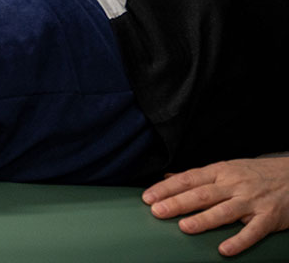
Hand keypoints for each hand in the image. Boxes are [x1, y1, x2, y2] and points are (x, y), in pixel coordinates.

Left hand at [142, 157, 288, 256]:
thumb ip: (198, 176)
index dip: (167, 188)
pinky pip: (253, 231)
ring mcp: (252, 201)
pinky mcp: (270, 217)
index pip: (188, 179)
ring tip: (184, 227)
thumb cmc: (255, 173)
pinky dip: (238, 240)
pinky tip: (224, 250)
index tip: (148, 197)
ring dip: (203, 219)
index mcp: (220, 171)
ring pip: (224, 211)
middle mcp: (234, 185)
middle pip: (201, 194)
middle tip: (156, 211)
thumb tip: (168, 178)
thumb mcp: (226, 168)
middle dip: (177, 203)